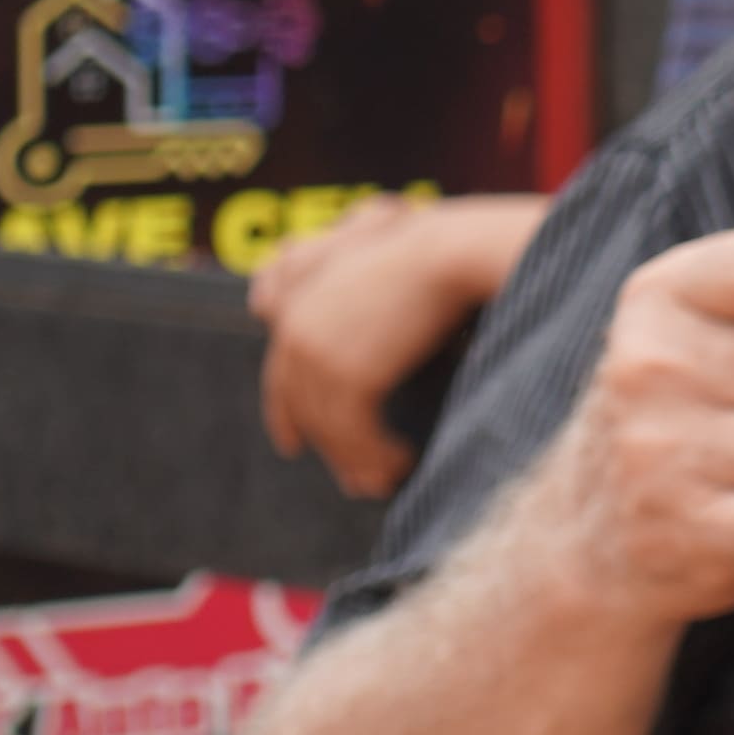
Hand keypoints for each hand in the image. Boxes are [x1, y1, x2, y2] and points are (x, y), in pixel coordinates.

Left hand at [250, 193, 544, 496]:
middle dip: (332, 449)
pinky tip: (402, 465)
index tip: (293, 446)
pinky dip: (378, 455)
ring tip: (386, 482)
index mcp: (299, 308)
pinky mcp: (348, 375)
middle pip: (307, 408)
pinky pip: (356, 432)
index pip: (283, 375)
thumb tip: (336, 338)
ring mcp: (318, 355)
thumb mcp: (375, 284)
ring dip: (361, 460)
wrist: (449, 253)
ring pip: (332, 426)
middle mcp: (297, 332)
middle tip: (356, 481)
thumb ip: (354, 309)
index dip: (286, 416)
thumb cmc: (432, 256)